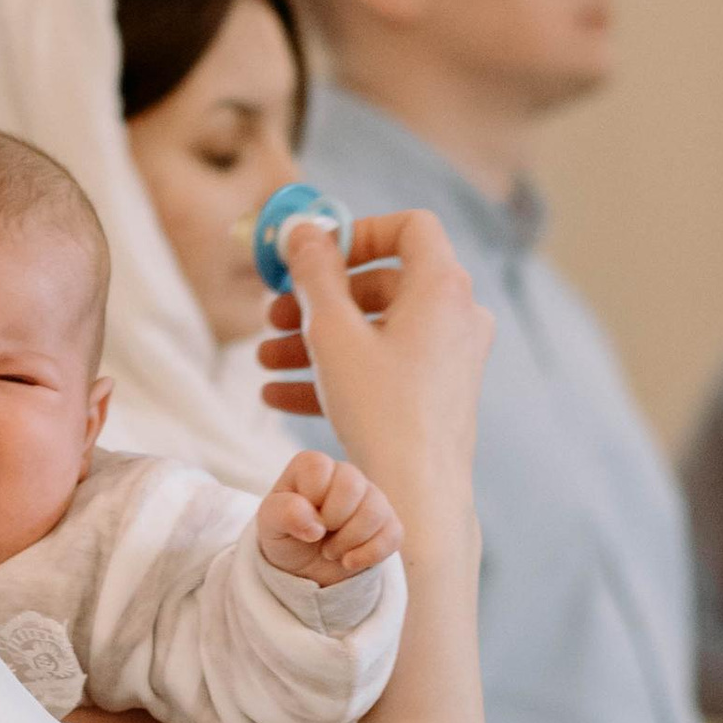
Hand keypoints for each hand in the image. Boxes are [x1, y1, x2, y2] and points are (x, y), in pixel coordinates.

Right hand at [256, 209, 491, 545]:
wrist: (416, 493)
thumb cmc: (381, 410)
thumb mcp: (332, 332)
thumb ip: (314, 272)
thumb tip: (304, 229)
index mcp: (443, 287)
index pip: (410, 228)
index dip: (359, 232)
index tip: (316, 255)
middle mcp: (457, 316)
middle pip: (383, 283)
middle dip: (320, 298)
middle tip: (274, 314)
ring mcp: (451, 358)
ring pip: (376, 331)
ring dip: (316, 340)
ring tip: (266, 358)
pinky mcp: (438, 394)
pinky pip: (384, 368)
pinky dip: (338, 372)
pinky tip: (279, 395)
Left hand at [256, 449, 402, 587]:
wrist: (305, 570)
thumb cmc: (286, 536)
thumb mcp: (269, 525)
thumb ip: (283, 513)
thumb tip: (315, 523)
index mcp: (314, 466)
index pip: (319, 468)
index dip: (309, 500)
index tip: (301, 518)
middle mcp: (346, 475)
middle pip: (352, 485)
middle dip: (331, 520)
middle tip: (317, 537)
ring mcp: (372, 498)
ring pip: (374, 511)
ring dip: (347, 541)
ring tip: (330, 551)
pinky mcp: (389, 524)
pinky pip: (392, 535)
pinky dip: (366, 556)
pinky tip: (348, 562)